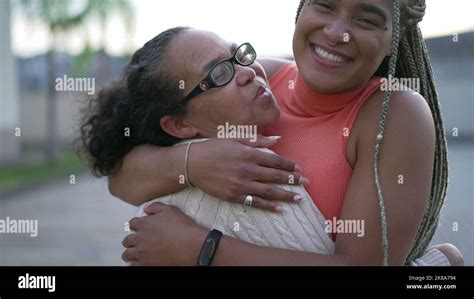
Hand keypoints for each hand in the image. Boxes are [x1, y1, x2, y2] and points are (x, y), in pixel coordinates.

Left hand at [122, 203, 206, 265]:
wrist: (191, 245)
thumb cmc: (183, 228)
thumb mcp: (170, 210)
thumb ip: (156, 207)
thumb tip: (147, 209)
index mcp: (144, 224)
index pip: (132, 223)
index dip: (135, 225)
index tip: (137, 227)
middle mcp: (140, 238)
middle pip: (128, 240)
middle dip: (131, 240)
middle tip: (135, 242)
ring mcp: (142, 252)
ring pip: (127, 254)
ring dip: (130, 253)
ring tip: (134, 254)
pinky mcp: (146, 264)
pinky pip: (133, 266)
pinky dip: (135, 264)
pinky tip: (139, 263)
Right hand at [188, 136, 309, 211]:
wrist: (192, 164)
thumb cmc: (214, 148)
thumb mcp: (234, 138)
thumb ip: (257, 140)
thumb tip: (278, 139)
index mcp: (248, 153)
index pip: (275, 160)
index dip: (289, 165)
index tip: (299, 169)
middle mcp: (247, 169)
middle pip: (275, 176)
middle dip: (293, 180)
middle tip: (307, 183)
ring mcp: (241, 184)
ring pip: (268, 191)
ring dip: (286, 195)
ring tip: (299, 198)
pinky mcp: (234, 196)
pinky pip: (254, 202)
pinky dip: (268, 206)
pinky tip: (280, 209)